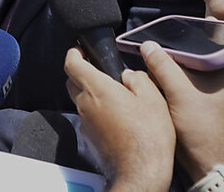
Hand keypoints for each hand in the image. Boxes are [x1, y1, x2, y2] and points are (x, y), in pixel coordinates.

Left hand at [65, 47, 174, 189]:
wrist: (141, 172)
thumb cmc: (147, 136)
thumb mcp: (152, 98)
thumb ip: (137, 79)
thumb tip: (128, 76)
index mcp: (96, 89)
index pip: (71, 63)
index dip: (74, 53)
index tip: (80, 50)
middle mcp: (84, 105)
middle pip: (72, 82)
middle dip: (81, 73)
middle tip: (99, 71)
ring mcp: (85, 124)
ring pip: (80, 101)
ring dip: (90, 95)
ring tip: (114, 97)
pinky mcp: (89, 139)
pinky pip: (88, 119)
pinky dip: (96, 113)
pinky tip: (116, 119)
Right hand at [140, 41, 223, 179]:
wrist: (209, 162)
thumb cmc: (204, 129)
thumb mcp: (180, 92)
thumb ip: (163, 65)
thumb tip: (149, 46)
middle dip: (213, 35)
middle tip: (196, 25)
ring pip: (216, 63)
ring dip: (199, 53)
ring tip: (179, 42)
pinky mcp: (213, 101)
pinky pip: (205, 76)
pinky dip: (192, 68)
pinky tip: (173, 66)